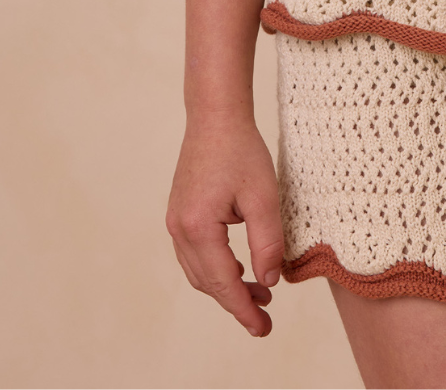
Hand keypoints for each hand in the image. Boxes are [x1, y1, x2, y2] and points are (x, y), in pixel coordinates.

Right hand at [166, 116, 284, 336]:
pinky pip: (195, 254)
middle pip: (208, 282)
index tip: (263, 329)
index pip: (223, 283)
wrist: (215, 116)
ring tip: (259, 294)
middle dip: (236, 302)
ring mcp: (176, 221)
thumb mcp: (263, 197)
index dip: (244, 309)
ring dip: (227, 286)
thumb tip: (269, 280)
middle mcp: (180, 229)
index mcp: (198, 227)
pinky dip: (216, 269)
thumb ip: (267, 242)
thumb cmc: (241, 150)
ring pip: (199, 271)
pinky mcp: (180, 213)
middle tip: (265, 318)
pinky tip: (239, 268)